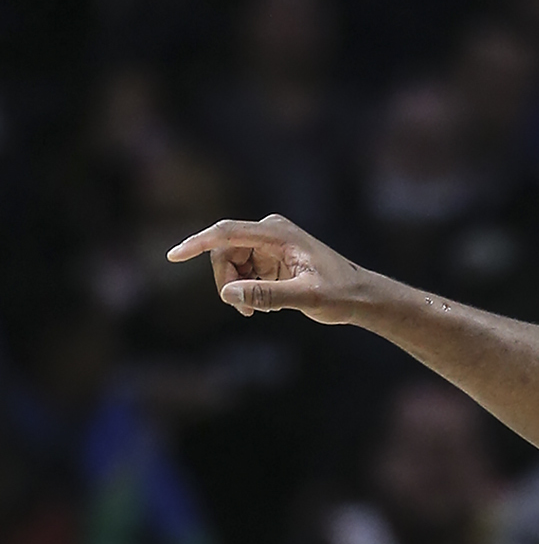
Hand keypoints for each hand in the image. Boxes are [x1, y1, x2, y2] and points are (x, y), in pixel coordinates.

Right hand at [166, 213, 369, 323]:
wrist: (360, 296)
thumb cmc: (340, 294)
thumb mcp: (306, 298)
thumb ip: (268, 295)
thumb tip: (229, 294)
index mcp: (278, 233)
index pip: (226, 232)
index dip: (197, 243)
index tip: (173, 256)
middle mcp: (270, 232)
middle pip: (224, 251)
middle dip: (226, 281)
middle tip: (242, 311)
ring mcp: (269, 244)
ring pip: (231, 263)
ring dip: (236, 289)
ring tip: (257, 311)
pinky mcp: (270, 258)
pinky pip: (243, 272)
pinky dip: (247, 290)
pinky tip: (267, 305)